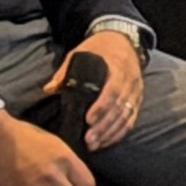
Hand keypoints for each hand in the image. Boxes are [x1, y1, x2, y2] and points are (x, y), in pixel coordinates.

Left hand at [45, 31, 143, 151]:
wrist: (123, 39)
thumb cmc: (99, 48)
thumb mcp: (81, 53)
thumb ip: (65, 71)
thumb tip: (48, 89)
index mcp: (117, 66)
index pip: (113, 89)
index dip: (102, 106)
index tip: (88, 120)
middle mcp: (130, 80)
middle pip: (120, 107)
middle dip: (105, 126)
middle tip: (89, 140)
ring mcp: (136, 90)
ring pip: (127, 115)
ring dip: (111, 132)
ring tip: (95, 145)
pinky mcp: (137, 98)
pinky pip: (132, 118)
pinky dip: (120, 132)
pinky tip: (107, 141)